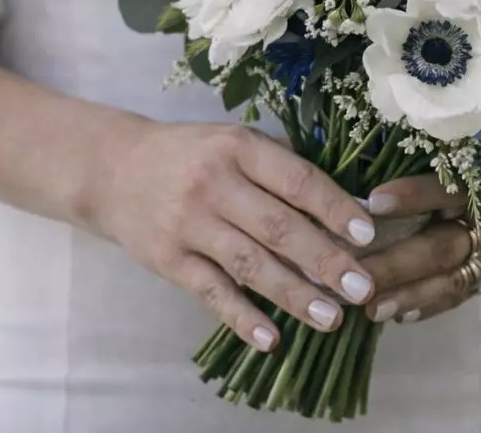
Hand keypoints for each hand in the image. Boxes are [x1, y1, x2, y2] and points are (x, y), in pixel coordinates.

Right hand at [88, 115, 377, 352]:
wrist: (113, 168)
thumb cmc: (191, 154)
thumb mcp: (233, 142)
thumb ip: (281, 167)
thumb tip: (345, 207)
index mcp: (238, 148)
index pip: (296, 180)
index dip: (334, 208)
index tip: (367, 235)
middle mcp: (214, 184)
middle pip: (278, 227)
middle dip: (325, 261)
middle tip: (362, 288)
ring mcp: (188, 224)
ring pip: (250, 265)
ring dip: (294, 295)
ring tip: (331, 319)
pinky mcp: (168, 260)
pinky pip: (211, 292)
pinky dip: (242, 317)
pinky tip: (271, 338)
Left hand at [359, 175, 480, 324]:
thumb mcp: (480, 151)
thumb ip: (439, 160)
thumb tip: (382, 170)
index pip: (446, 191)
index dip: (411, 196)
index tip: (372, 201)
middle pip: (439, 247)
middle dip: (394, 264)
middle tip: (354, 273)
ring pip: (449, 279)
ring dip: (409, 295)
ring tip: (372, 308)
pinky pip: (463, 293)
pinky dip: (432, 305)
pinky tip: (401, 317)